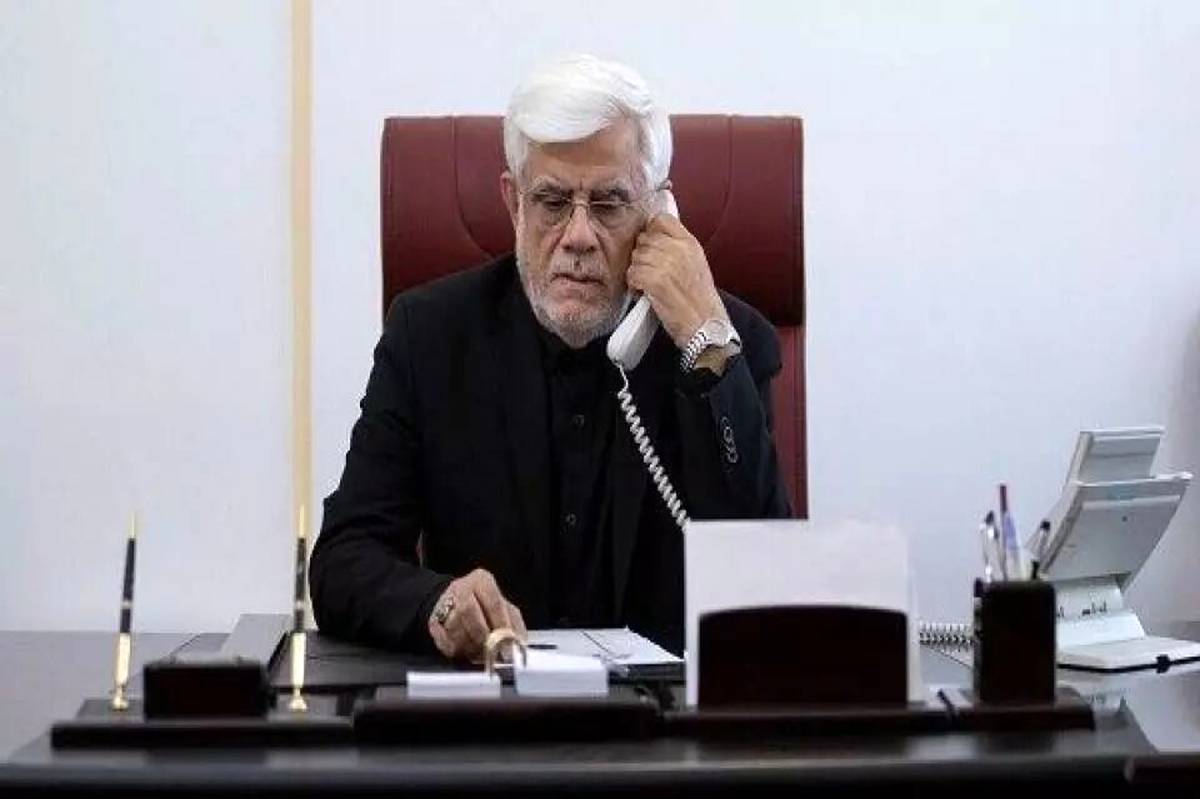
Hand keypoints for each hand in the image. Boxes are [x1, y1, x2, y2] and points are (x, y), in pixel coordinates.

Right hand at [428, 568, 526, 660]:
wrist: (455, 602)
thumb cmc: (484, 606)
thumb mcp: (504, 607)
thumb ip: (513, 622)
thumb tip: (519, 642)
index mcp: (482, 581)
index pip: (493, 602)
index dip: (501, 625)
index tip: (507, 645)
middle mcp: (461, 588)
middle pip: (469, 612)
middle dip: (482, 636)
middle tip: (492, 652)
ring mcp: (444, 603)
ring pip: (455, 627)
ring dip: (470, 646)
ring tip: (480, 653)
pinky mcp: (433, 621)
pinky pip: (443, 639)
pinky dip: (455, 650)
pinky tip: (465, 652)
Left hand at [626, 214, 727, 348]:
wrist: (705, 325)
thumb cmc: (699, 300)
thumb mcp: (696, 264)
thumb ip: (678, 247)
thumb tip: (653, 238)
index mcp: (690, 242)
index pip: (661, 219)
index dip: (650, 231)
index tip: (651, 246)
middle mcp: (679, 249)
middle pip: (644, 239)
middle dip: (642, 256)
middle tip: (649, 273)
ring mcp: (666, 263)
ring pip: (635, 257)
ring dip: (637, 272)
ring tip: (647, 285)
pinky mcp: (655, 280)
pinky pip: (632, 273)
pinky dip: (634, 285)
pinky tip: (643, 294)